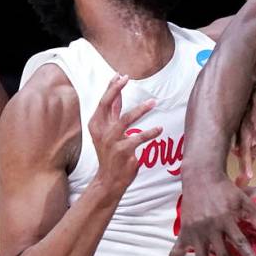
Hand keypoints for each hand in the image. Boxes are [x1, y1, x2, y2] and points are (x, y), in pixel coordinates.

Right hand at [88, 75, 160, 196]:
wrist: (109, 180)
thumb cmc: (111, 154)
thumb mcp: (108, 132)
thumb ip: (113, 114)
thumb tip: (117, 92)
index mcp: (96, 124)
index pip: (103, 102)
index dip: (111, 87)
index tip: (121, 75)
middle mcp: (101, 131)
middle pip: (106, 104)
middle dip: (115, 89)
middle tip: (127, 78)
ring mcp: (111, 141)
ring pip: (125, 120)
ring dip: (140, 110)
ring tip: (153, 102)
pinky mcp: (122, 152)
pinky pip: (138, 138)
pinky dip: (150, 133)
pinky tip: (159, 129)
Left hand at [233, 82, 255, 183]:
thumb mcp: (253, 132)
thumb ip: (249, 145)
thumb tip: (244, 159)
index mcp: (237, 137)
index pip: (234, 157)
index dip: (235, 170)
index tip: (235, 184)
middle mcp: (241, 135)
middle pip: (238, 156)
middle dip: (238, 171)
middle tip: (238, 185)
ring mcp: (250, 131)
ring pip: (247, 150)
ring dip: (247, 164)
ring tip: (248, 176)